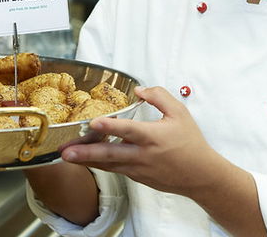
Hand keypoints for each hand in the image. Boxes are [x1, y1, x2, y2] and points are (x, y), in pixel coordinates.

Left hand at [59, 86, 226, 196]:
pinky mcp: (137, 177)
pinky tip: (85, 159)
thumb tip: (139, 89)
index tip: (94, 123)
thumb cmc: (190, 142)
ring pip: (108, 164)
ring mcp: (138, 169)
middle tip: (65, 152)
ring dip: (86, 160)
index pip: (128, 130)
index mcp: (153, 137)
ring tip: (66, 157)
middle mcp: (142, 155)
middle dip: (86, 153)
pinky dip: (100, 164)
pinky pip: (115, 169)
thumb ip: (159, 96)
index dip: (111, 127)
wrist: (200, 175)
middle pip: (110, 154)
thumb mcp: (180, 113)